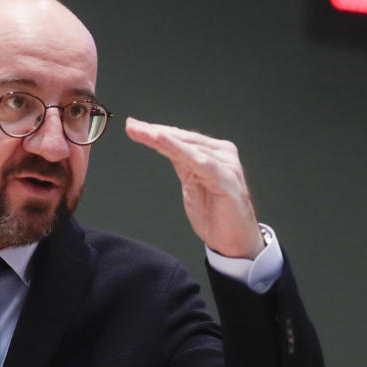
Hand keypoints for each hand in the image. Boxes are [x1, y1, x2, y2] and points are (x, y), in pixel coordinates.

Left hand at [125, 117, 264, 258]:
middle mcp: (221, 154)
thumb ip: (183, 164)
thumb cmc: (216, 214)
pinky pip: (198, 160)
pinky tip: (164, 140)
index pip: (180, 139)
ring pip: (187, 147)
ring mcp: (225, 164)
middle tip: (132, 126)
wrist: (235, 240)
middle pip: (182, 139)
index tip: (134, 127)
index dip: (156, 132)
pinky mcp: (225, 178)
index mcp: (213, 153)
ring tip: (144, 131)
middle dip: (155, 132)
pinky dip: (180, 149)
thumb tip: (165, 146)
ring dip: (163, 138)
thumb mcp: (192, 184)